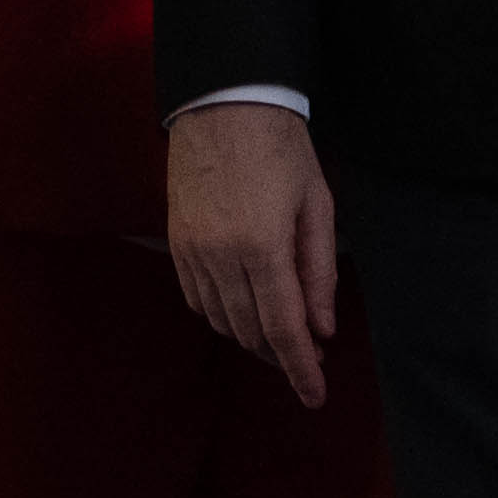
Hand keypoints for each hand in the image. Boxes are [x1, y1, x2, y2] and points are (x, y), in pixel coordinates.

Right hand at [166, 103, 339, 410]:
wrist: (224, 101)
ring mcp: (192, 250)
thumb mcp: (316, 204)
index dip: (301, 368)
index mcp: (262, 246)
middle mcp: (220, 255)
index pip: (283, 328)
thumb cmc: (280, 146)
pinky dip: (221, 315)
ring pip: (221, 320)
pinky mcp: (176, 242)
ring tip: (281, 335)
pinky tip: (243, 311)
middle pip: (250, 331)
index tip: (315, 396)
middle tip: (310, 358)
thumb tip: (322, 329)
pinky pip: (197, 299)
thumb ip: (319, 271)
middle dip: (282, 354)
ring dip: (252, 338)